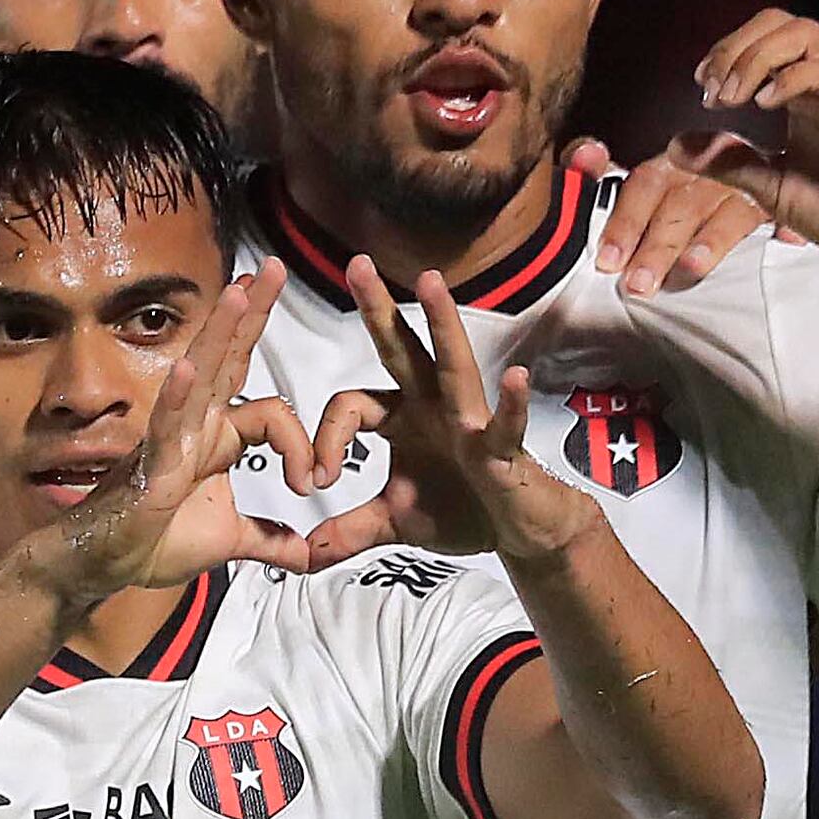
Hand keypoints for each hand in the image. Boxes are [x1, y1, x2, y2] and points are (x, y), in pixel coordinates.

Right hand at [23, 270, 339, 606]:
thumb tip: (307, 555)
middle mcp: (193, 426)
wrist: (101, 568)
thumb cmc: (150, 545)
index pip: (274, 414)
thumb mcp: (228, 543)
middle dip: (252, 312)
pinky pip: (165, 424)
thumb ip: (268, 540)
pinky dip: (176, 396)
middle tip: (272, 267)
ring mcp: (170, 438)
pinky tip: (186, 367)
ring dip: (220, 332)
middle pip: (229, 358)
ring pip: (200, 375)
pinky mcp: (149, 463)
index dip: (301, 442)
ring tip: (238, 290)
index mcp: (214, 438)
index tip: (310, 483)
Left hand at [302, 260, 592, 567]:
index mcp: (400, 416)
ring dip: (442, 323)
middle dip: (377, 308)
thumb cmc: (458, 510)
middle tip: (354, 264)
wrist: (516, 530)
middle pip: (399, 350)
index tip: (317, 481)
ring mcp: (470, 420)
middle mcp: (432, 405)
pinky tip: (514, 378)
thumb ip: (345, 532)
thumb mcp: (390, 524)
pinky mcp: (502, 446)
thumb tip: (302, 555)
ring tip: (431, 283)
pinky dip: (509, 404)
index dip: (325, 440)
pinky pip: (504, 421)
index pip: (347, 408)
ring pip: (452, 363)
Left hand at [571, 136, 774, 297]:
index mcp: (675, 160)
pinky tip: (789, 239)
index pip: (645, 185)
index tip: (609, 260)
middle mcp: (714, 165)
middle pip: (683, 204)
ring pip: (729, 211)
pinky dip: (790, 223)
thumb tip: (584, 154)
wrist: (748, 163)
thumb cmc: (683, 183)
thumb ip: (597, 169)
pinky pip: (788, 210)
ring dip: (712, 239)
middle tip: (639, 283)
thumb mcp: (637, 179)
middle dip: (659, 244)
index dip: (626, 222)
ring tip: (691, 267)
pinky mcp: (783, 196)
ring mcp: (751, 180)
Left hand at [671, 10, 818, 273]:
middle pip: (780, 23)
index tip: (702, 89)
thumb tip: (676, 145)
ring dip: (754, 59)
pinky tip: (764, 104)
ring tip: (731, 98)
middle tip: (710, 91)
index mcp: (808, 90)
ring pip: (803, 35)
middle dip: (734, 49)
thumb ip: (728, 163)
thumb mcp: (770, 187)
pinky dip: (790, 78)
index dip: (726, 53)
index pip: (765, 37)